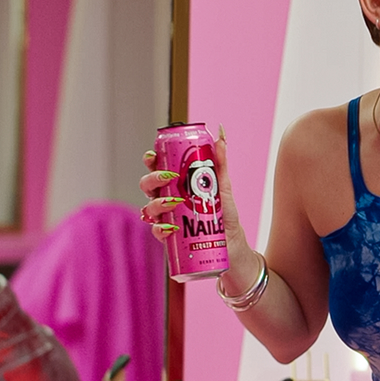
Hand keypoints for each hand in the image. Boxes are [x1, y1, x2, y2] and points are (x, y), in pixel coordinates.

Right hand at [137, 125, 247, 246]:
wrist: (231, 243)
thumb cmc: (224, 214)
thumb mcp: (223, 186)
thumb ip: (220, 163)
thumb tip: (221, 136)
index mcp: (175, 185)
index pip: (157, 169)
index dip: (150, 160)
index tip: (153, 155)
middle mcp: (166, 200)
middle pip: (147, 186)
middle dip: (152, 179)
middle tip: (168, 178)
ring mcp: (166, 218)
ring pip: (148, 207)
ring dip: (156, 203)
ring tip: (173, 202)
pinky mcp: (169, 237)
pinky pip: (156, 231)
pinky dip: (160, 228)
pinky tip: (170, 227)